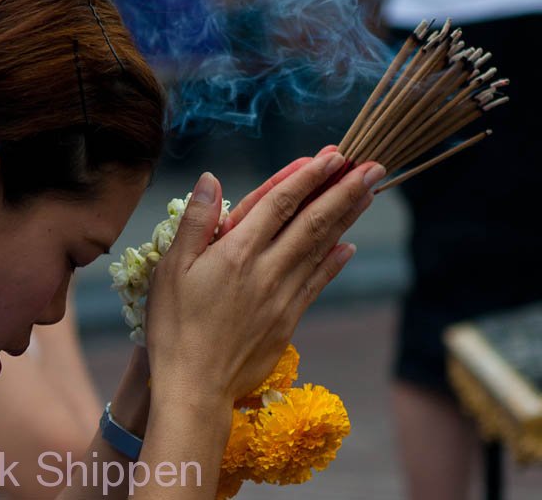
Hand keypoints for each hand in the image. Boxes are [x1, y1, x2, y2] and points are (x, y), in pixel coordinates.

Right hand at [145, 152, 383, 406]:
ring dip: (347, 217)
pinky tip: (348, 246)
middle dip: (344, 190)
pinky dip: (334, 261)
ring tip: (369, 192)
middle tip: (372, 165)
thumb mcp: (171, 269)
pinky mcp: (288, 319)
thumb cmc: (174, 327)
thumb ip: (196, 222)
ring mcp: (282, 295)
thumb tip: (211, 179)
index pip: (279, 204)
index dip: (307, 176)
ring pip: (321, 248)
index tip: (332, 155)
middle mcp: (266, 269)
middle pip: (312, 221)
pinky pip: (317, 283)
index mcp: (236, 252)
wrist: (195, 387)